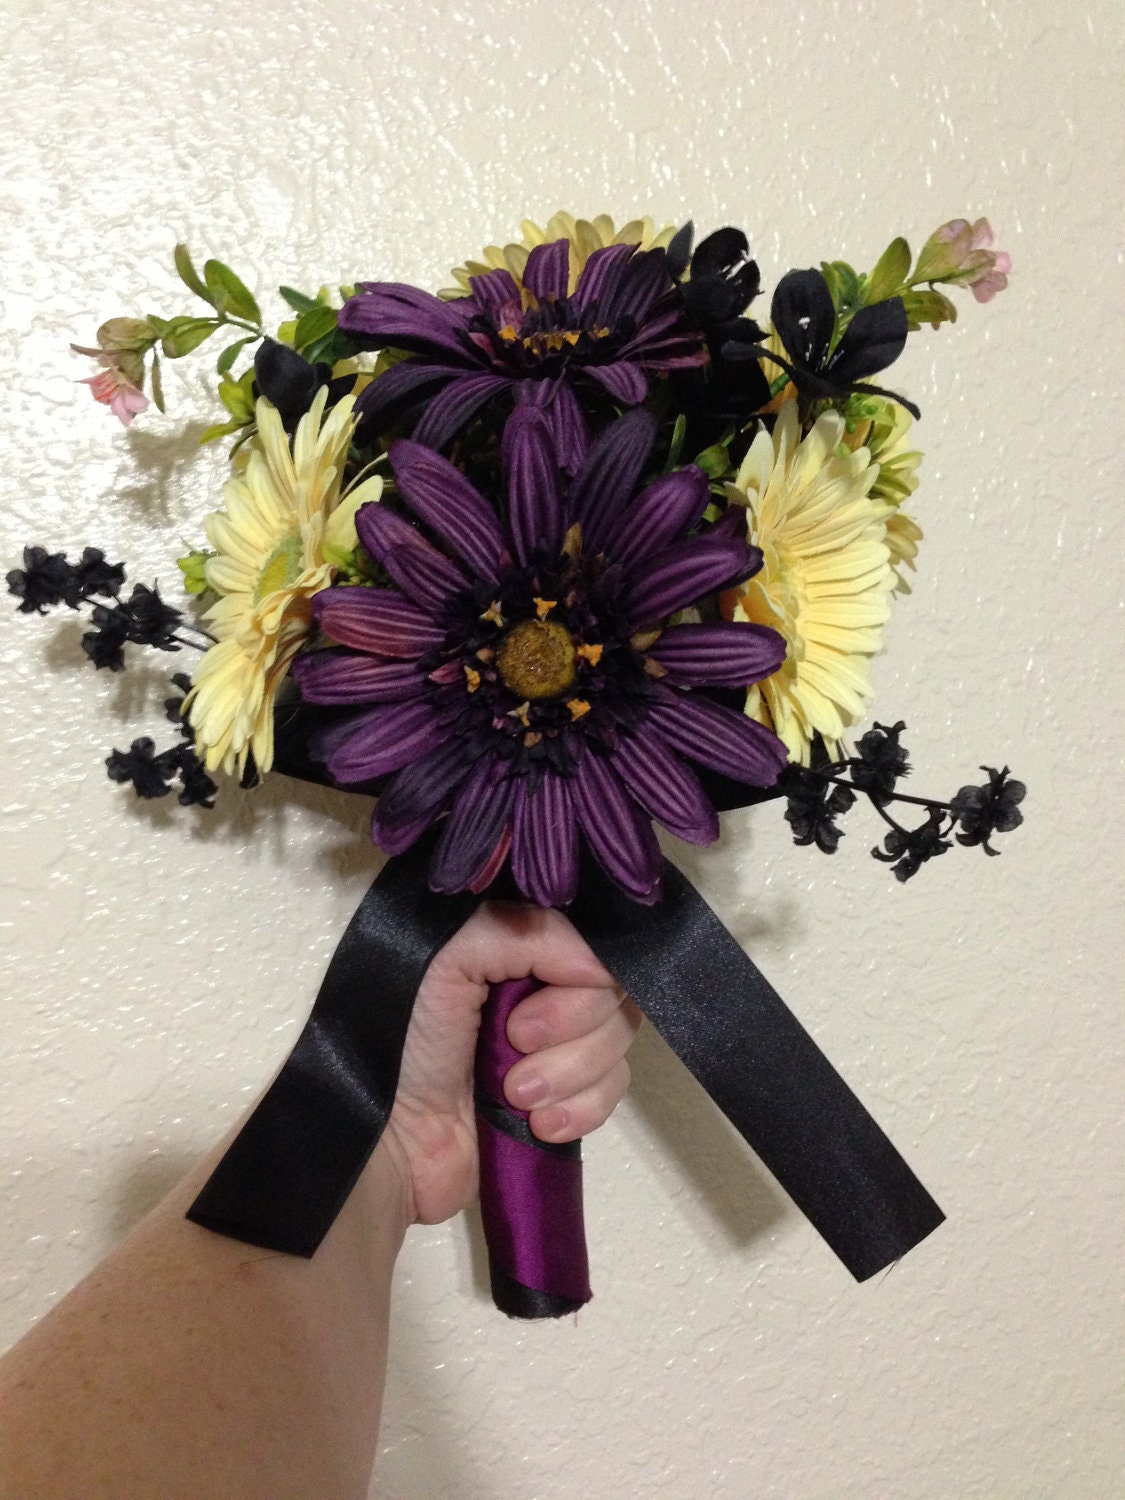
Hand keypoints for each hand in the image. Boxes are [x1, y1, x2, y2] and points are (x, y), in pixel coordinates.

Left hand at [380, 901, 640, 1225]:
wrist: (393, 1145)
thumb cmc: (408, 1044)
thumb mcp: (448, 962)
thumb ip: (523, 935)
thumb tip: (598, 963)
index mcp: (519, 948)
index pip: (593, 946)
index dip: (578, 980)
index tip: (524, 1013)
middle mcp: (547, 989)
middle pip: (614, 997)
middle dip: (567, 1033)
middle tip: (513, 1048)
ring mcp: (561, 1046)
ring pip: (618, 1048)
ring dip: (566, 1076)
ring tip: (514, 1096)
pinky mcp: (570, 1098)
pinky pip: (613, 1093)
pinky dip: (579, 1111)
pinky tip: (538, 1125)